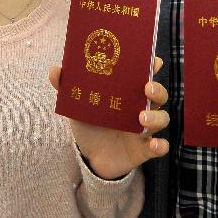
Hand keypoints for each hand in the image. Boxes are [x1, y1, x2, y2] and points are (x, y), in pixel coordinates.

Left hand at [48, 57, 169, 179]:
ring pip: (162, 119)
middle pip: (159, 95)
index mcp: (128, 93)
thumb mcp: (78, 105)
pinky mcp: (144, 149)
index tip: (154, 60)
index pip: (146, 75)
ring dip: (156, 117)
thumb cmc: (90, 123)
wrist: (90, 156)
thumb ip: (67, 87)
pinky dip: (160, 145)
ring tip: (141, 118)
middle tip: (146, 88)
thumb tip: (55, 70)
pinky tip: (155, 145)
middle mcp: (141, 107)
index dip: (153, 66)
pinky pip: (160, 147)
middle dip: (157, 89)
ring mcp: (145, 129)